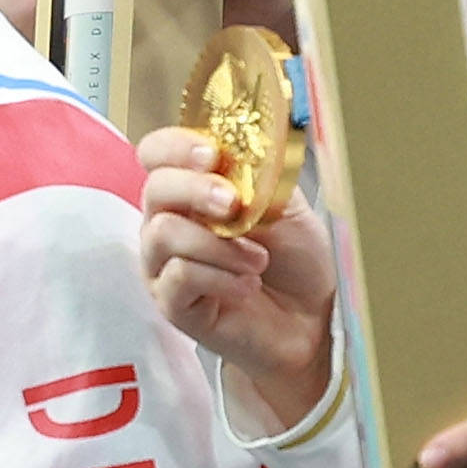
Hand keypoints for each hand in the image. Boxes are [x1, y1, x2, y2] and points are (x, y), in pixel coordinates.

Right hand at [135, 124, 338, 432]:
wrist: (311, 321)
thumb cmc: (295, 262)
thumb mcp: (286, 206)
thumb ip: (258, 176)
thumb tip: (240, 149)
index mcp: (192, 190)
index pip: (157, 153)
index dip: (176, 147)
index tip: (212, 155)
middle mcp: (168, 223)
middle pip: (155, 188)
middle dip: (196, 190)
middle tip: (234, 204)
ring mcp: (164, 265)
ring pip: (163, 233)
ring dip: (217, 243)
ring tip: (258, 261)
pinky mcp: (171, 304)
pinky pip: (179, 276)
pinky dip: (220, 277)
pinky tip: (247, 286)